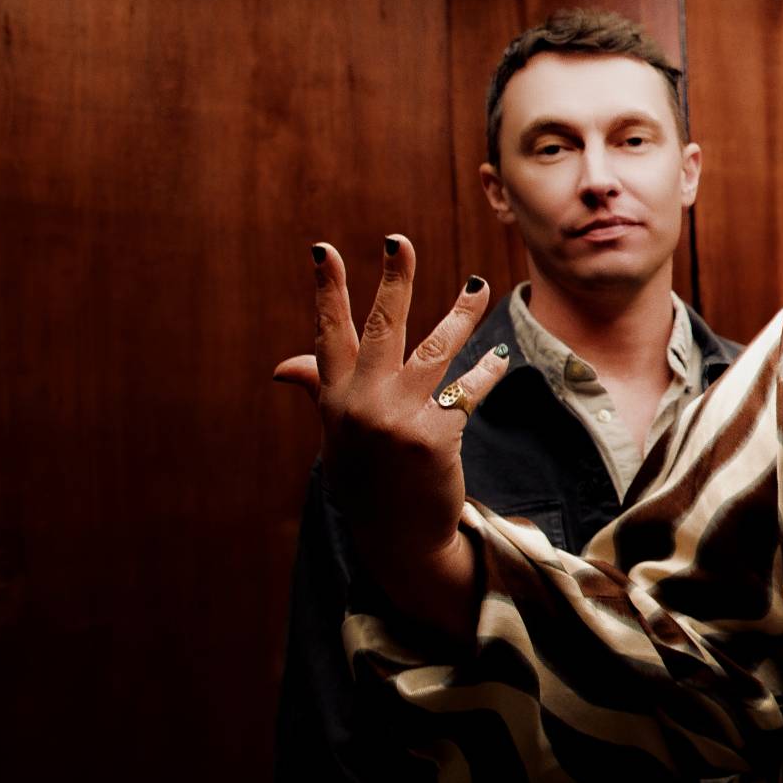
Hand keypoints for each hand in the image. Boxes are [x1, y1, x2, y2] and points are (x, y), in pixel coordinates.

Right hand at [272, 236, 508, 635]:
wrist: (397, 541)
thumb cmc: (368, 482)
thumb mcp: (337, 437)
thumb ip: (321, 392)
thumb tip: (284, 366)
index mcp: (335, 400)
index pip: (328, 335)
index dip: (328, 291)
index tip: (323, 250)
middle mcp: (361, 405)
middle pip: (381, 327)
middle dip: (393, 280)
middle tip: (399, 241)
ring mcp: (397, 420)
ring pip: (436, 349)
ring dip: (462, 314)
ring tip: (479, 287)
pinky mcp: (434, 438)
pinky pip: (468, 390)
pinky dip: (486, 372)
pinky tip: (499, 358)